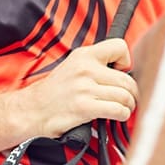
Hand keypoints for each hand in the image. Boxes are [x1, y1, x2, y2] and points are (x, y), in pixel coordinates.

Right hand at [18, 38, 137, 139]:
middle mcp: (85, 68)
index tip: (120, 73)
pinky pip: (118, 110)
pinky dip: (122, 116)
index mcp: (84, 55)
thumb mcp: (73, 66)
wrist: (32, 110)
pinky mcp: (85, 107)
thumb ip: (96, 64)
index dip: (126, 62)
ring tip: (123, 109)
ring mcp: (85, 88)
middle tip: (128, 100)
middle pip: (127, 79)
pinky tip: (116, 117)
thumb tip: (125, 71)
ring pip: (125, 96)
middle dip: (132, 93)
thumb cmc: (55, 92)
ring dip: (129, 106)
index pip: (120, 47)